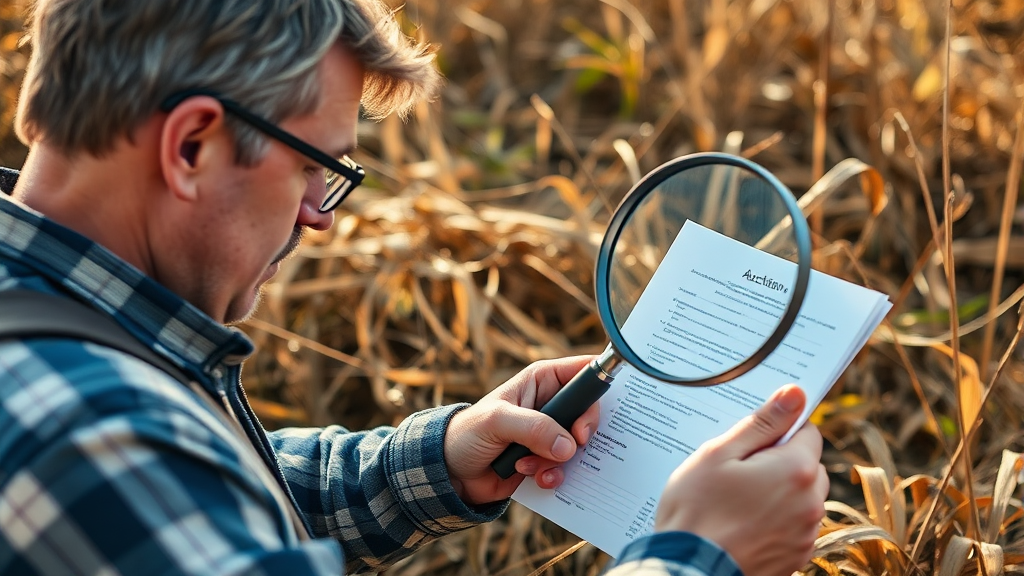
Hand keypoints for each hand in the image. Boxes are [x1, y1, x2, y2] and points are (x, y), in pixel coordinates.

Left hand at [443, 356, 600, 505]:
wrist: (452, 473)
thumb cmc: (468, 433)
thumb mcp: (497, 422)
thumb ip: (534, 428)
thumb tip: (568, 446)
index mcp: (542, 380)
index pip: (583, 370)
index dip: (597, 385)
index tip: (590, 413)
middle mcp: (552, 404)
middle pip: (590, 411)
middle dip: (582, 432)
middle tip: (575, 444)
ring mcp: (552, 433)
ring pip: (581, 444)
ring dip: (562, 460)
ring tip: (531, 465)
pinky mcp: (549, 459)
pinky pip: (570, 468)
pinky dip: (555, 475)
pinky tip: (532, 477)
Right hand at [653, 385, 827, 575]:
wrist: (688, 567)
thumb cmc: (696, 509)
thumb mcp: (720, 453)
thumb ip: (763, 423)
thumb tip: (795, 394)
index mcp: (797, 469)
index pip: (808, 431)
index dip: (778, 431)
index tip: (752, 443)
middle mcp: (811, 502)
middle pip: (808, 466)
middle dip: (781, 463)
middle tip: (739, 472)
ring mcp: (805, 534)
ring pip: (802, 498)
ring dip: (780, 494)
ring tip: (738, 502)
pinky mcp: (796, 557)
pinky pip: (794, 527)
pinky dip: (776, 522)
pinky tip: (744, 524)